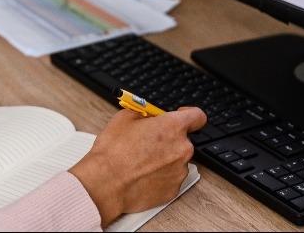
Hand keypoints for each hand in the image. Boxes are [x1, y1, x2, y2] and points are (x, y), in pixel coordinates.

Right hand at [69, 107, 206, 225]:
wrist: (106, 182)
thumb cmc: (113, 152)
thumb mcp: (124, 118)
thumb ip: (143, 114)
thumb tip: (148, 116)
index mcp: (173, 127)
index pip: (197, 116)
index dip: (189, 115)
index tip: (182, 116)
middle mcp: (182, 148)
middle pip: (183, 140)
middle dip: (168, 139)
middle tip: (147, 142)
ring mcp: (179, 171)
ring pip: (176, 160)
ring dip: (164, 159)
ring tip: (140, 162)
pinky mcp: (173, 189)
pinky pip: (170, 178)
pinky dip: (160, 176)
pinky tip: (142, 175)